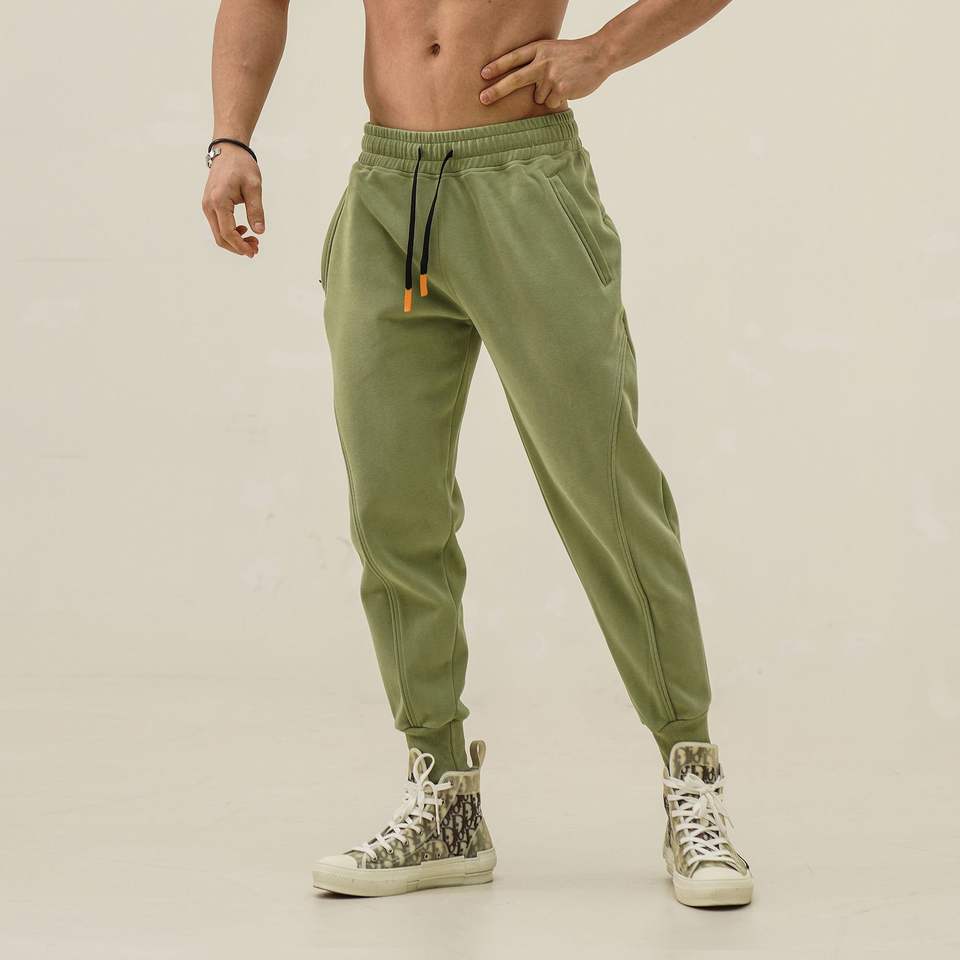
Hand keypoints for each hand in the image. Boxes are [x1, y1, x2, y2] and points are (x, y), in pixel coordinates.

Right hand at [201, 144, 263, 256]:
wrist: (228, 150)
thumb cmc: (242, 165)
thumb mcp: (254, 186)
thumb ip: (256, 210)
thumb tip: (259, 232)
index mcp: (218, 201)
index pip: (227, 232)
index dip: (241, 246)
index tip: (254, 252)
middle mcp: (208, 205)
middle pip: (220, 237)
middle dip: (238, 247)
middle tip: (256, 248)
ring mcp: (207, 206)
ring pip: (218, 234)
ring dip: (234, 242)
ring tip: (252, 240)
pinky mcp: (209, 205)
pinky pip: (217, 226)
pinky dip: (230, 233)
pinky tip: (243, 230)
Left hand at [480, 35, 610, 108]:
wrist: (598, 55)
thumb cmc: (572, 55)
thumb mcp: (551, 50)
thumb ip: (535, 61)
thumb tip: (516, 81)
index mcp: (539, 49)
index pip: (513, 58)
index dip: (497, 66)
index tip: (483, 74)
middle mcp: (542, 62)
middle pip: (515, 79)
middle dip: (497, 91)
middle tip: (482, 99)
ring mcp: (551, 76)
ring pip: (538, 97)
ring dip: (547, 95)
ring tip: (561, 82)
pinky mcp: (561, 89)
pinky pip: (550, 103)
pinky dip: (557, 100)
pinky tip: (567, 89)